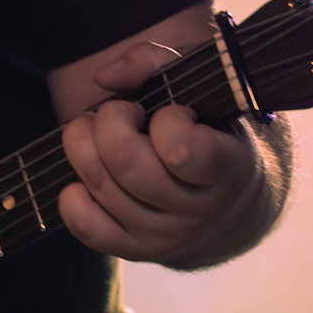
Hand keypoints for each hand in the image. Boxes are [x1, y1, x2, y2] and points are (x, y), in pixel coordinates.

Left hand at [57, 37, 270, 267]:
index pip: (180, 150)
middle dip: (109, 120)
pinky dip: (73, 198)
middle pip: (126, 164)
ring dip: (84, 146)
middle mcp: (198, 211)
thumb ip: (156, 61)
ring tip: (100, 133)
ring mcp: (166, 237)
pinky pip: (88, 229)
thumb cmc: (215, 130)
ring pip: (101, 188)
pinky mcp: (137, 251)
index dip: (167, 119)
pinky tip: (85, 176)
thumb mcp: (205, 85)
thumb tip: (104, 77)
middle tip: (121, 111)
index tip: (174, 112)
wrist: (240, 208)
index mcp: (228, 169)